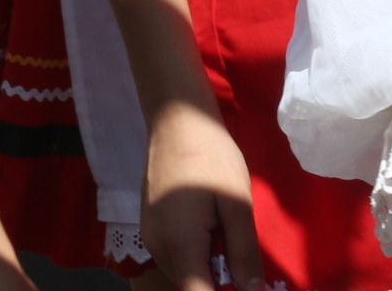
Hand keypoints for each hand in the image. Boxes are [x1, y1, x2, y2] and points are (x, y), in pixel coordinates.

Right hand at [143, 97, 261, 290]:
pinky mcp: (148, 226)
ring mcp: (149, 237)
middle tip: (238, 246)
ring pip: (182, 271)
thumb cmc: (212, 156)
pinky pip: (173, 254)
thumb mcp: (237, 203)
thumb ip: (243, 253)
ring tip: (224, 229)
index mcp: (180, 246)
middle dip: (217, 278)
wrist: (176, 118)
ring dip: (206, 264)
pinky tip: (208, 223)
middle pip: (191, 285)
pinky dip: (193, 251)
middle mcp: (158, 248)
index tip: (244, 282)